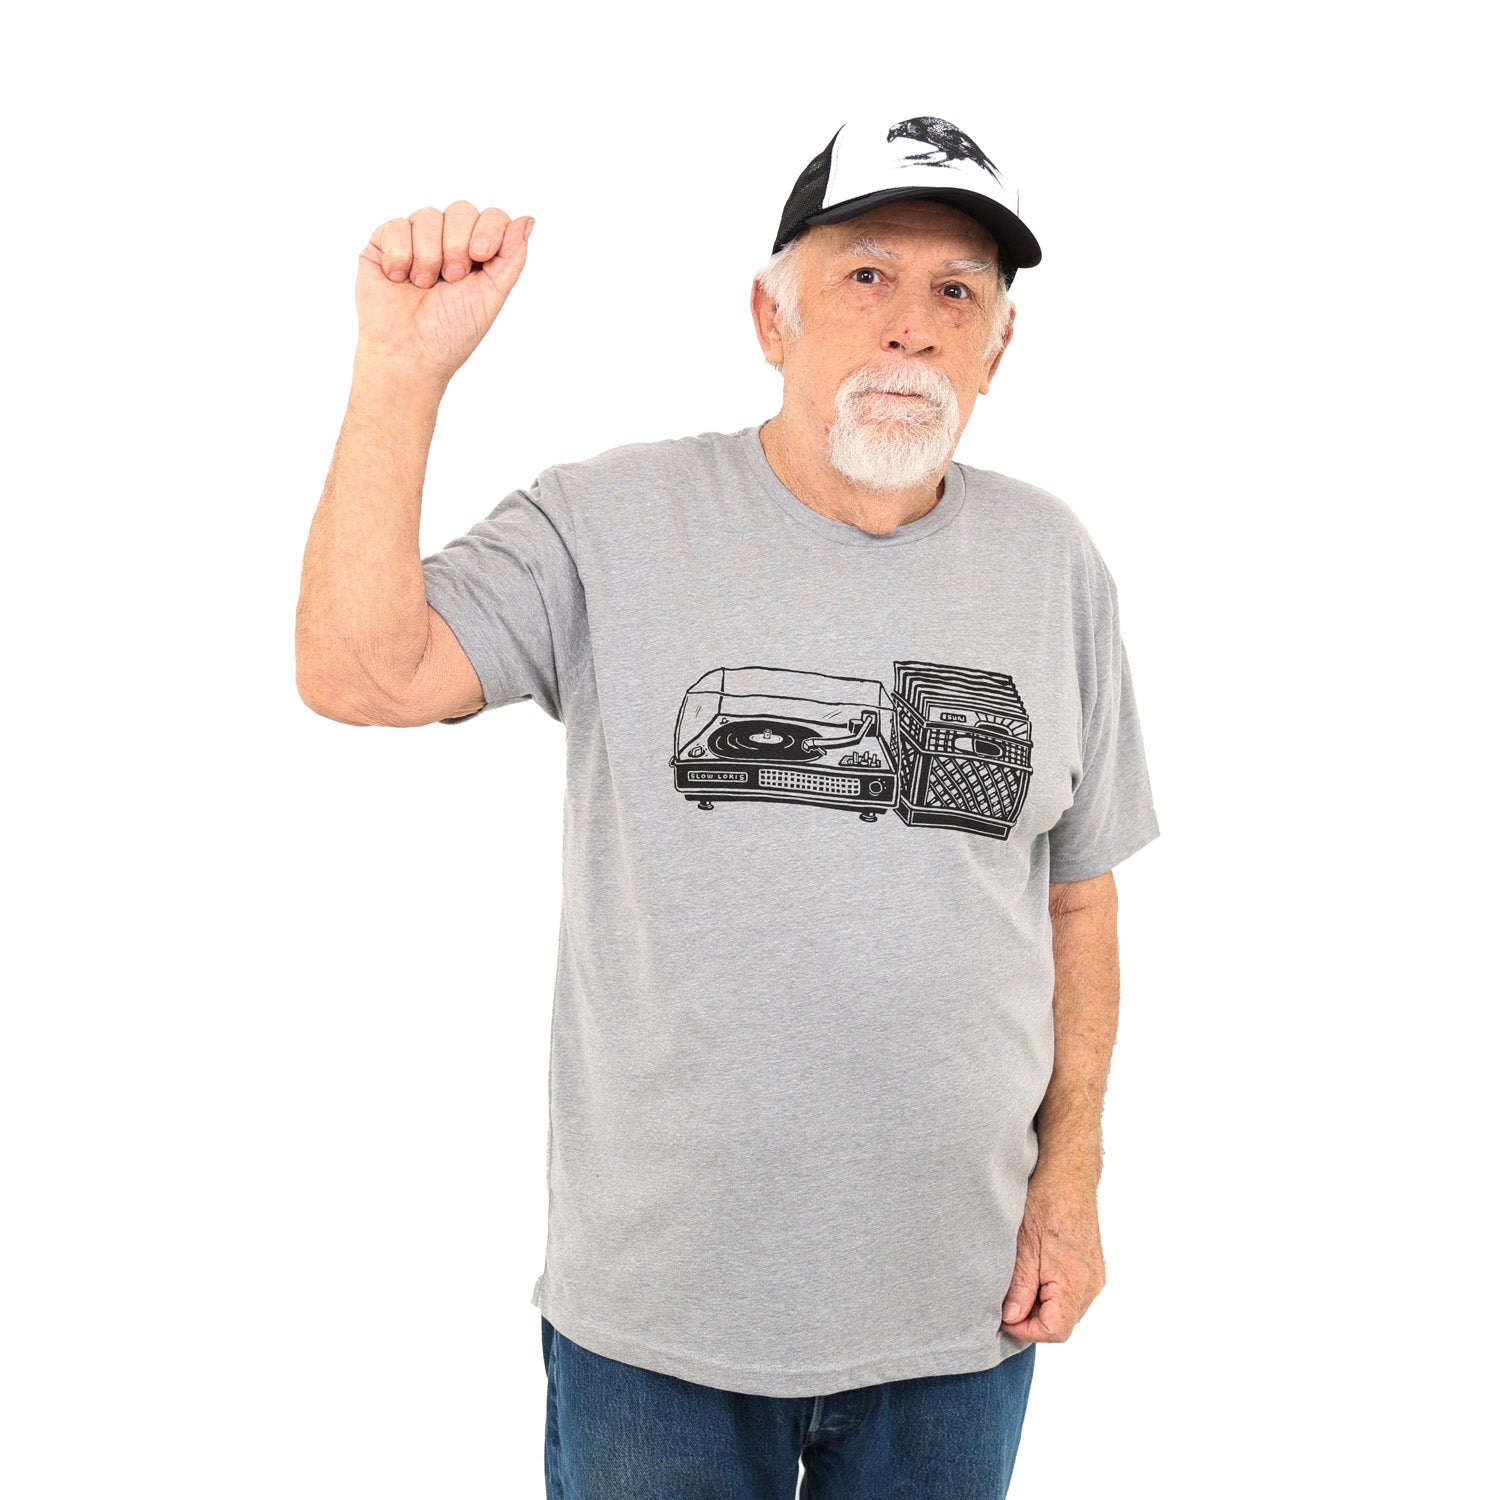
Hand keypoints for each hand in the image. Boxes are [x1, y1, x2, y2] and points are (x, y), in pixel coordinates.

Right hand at [354, 201, 532, 380]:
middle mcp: (447, 242)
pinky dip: (401, 257)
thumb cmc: (451, 333)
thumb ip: (511, 257)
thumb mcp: (492, 295)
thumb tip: (528, 219)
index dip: (488, 229)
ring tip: (423, 285)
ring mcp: (415, 241)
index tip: (481, 255)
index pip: (491, 217)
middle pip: (461, 210)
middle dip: (458, 245)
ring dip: (429, 256)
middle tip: (451, 279)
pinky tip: (399, 279)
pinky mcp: (384, 244)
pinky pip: (396, 227)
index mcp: (477, 254)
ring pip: (428, 216)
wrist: (410, 354)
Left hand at [1000, 1174, 1105, 1341]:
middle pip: (1062, 1323)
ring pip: (1066, 1309)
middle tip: (1006, 1299)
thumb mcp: (1023, 1248)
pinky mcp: (1091, 1266)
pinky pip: (1072, 1293)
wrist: (1068, 1174)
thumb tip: (1011, 1318)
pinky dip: (1051, 1291)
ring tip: (1019, 1281)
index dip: (1026, 1330)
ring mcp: (1094, 1275)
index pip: (1055, 1331)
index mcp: (1076, 1282)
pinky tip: (1034, 1271)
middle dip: (1032, 1318)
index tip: (1004, 1316)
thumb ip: (1019, 1288)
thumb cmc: (1045, 1204)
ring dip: (1041, 1304)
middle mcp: (1092, 1284)